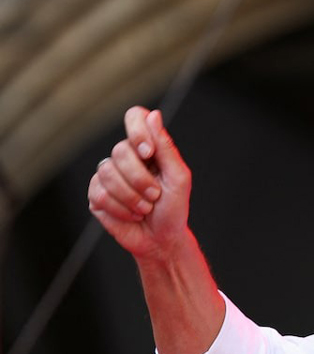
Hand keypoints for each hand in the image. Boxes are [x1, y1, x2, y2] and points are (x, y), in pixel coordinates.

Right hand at [88, 106, 191, 260]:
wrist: (161, 239)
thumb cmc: (173, 208)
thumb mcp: (178, 177)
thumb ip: (165, 147)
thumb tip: (154, 114)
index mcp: (147, 148)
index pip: (134, 117)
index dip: (138, 132)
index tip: (148, 153)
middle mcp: (125, 157)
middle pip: (120, 150)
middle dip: (141, 179)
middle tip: (155, 196)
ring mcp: (108, 175)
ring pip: (107, 173)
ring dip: (132, 197)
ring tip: (145, 208)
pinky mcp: (96, 194)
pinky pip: (100, 194)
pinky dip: (121, 209)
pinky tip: (132, 215)